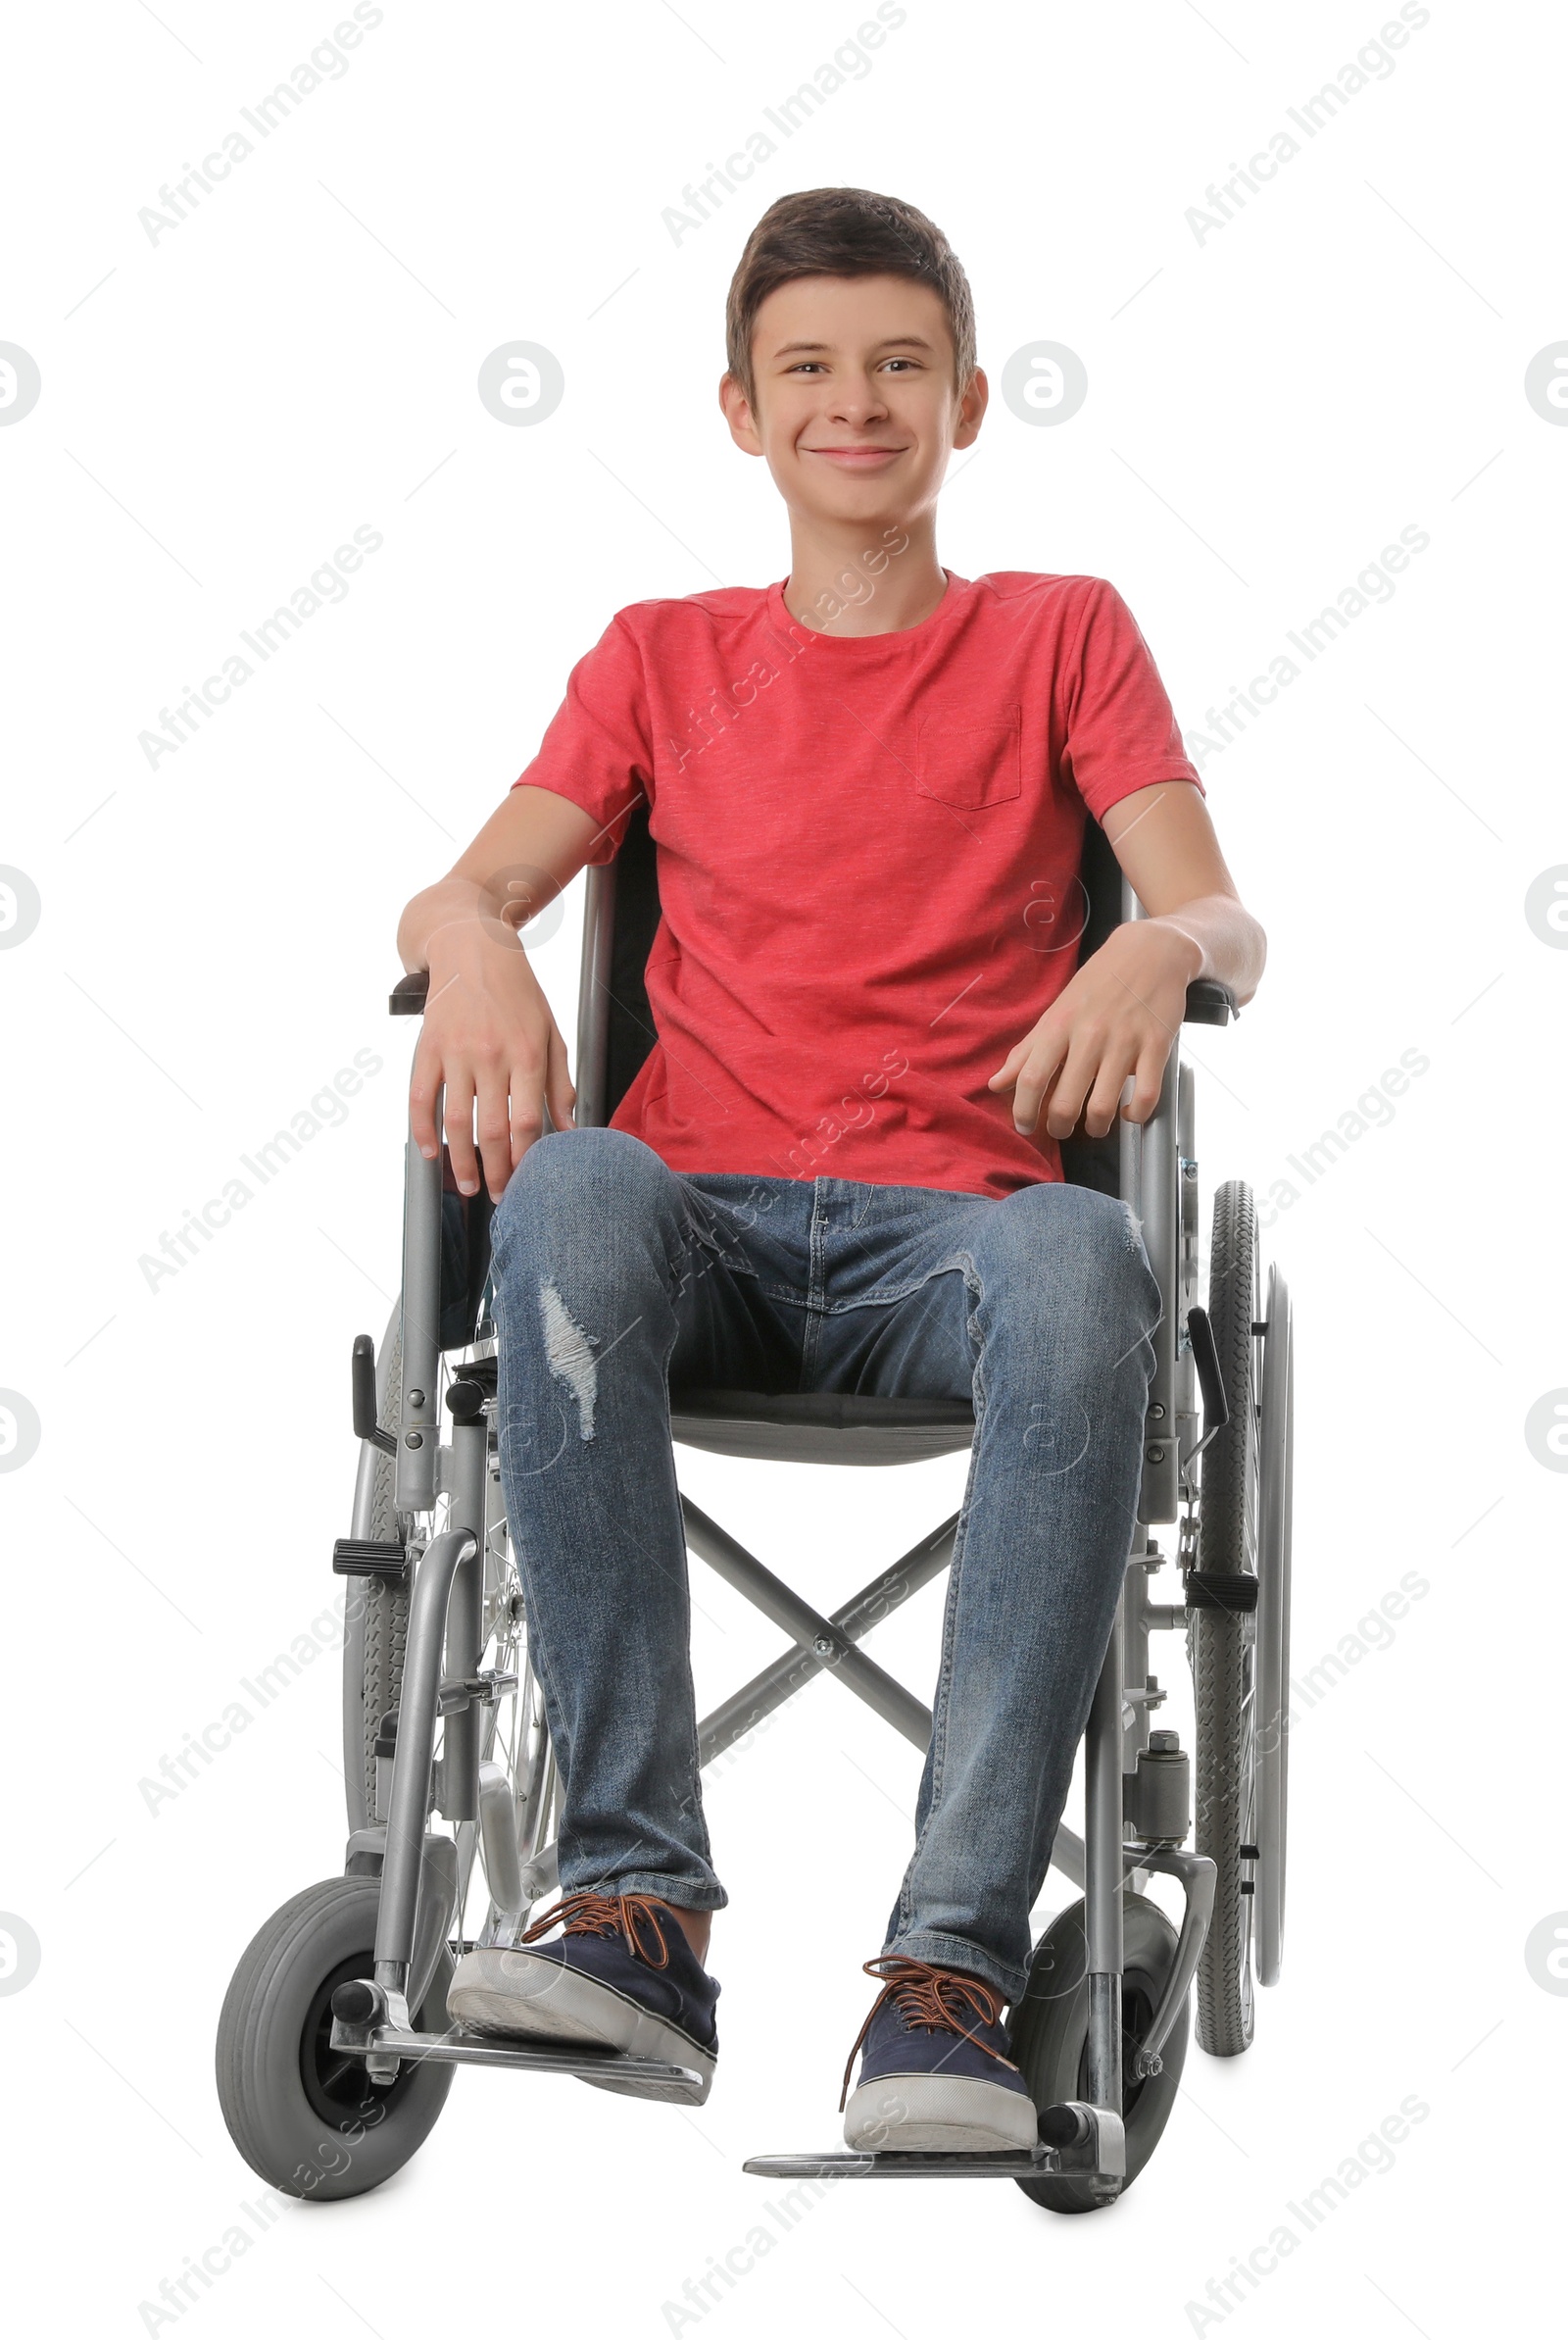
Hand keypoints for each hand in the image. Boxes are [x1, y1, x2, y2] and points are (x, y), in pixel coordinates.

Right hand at [409, 917, 576, 1200]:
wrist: (473, 947)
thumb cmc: (518, 993)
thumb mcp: (552, 1032)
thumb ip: (561, 1083)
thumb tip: (572, 1128)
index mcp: (527, 1053)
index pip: (527, 1121)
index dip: (526, 1158)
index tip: (528, 1181)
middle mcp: (491, 1055)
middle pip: (491, 1129)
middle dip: (496, 1170)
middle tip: (499, 1195)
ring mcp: (455, 1052)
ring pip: (456, 1121)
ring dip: (460, 1161)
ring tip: (467, 1185)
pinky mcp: (428, 1047)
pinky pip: (420, 1097)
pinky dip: (422, 1130)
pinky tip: (431, 1153)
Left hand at [988, 919, 1201, 1141]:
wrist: (1150, 952)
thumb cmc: (1098, 983)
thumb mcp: (1057, 1011)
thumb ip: (1027, 1050)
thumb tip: (996, 1084)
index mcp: (1060, 1026)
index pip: (1031, 1078)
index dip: (1023, 1111)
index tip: (1024, 1126)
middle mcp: (1090, 1036)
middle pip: (1065, 1101)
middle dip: (1059, 1127)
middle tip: (1060, 1129)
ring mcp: (1125, 1043)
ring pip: (1103, 1106)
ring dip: (1096, 1128)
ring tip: (1095, 1126)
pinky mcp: (1157, 1046)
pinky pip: (1146, 1096)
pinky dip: (1136, 1115)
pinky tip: (1129, 1112)